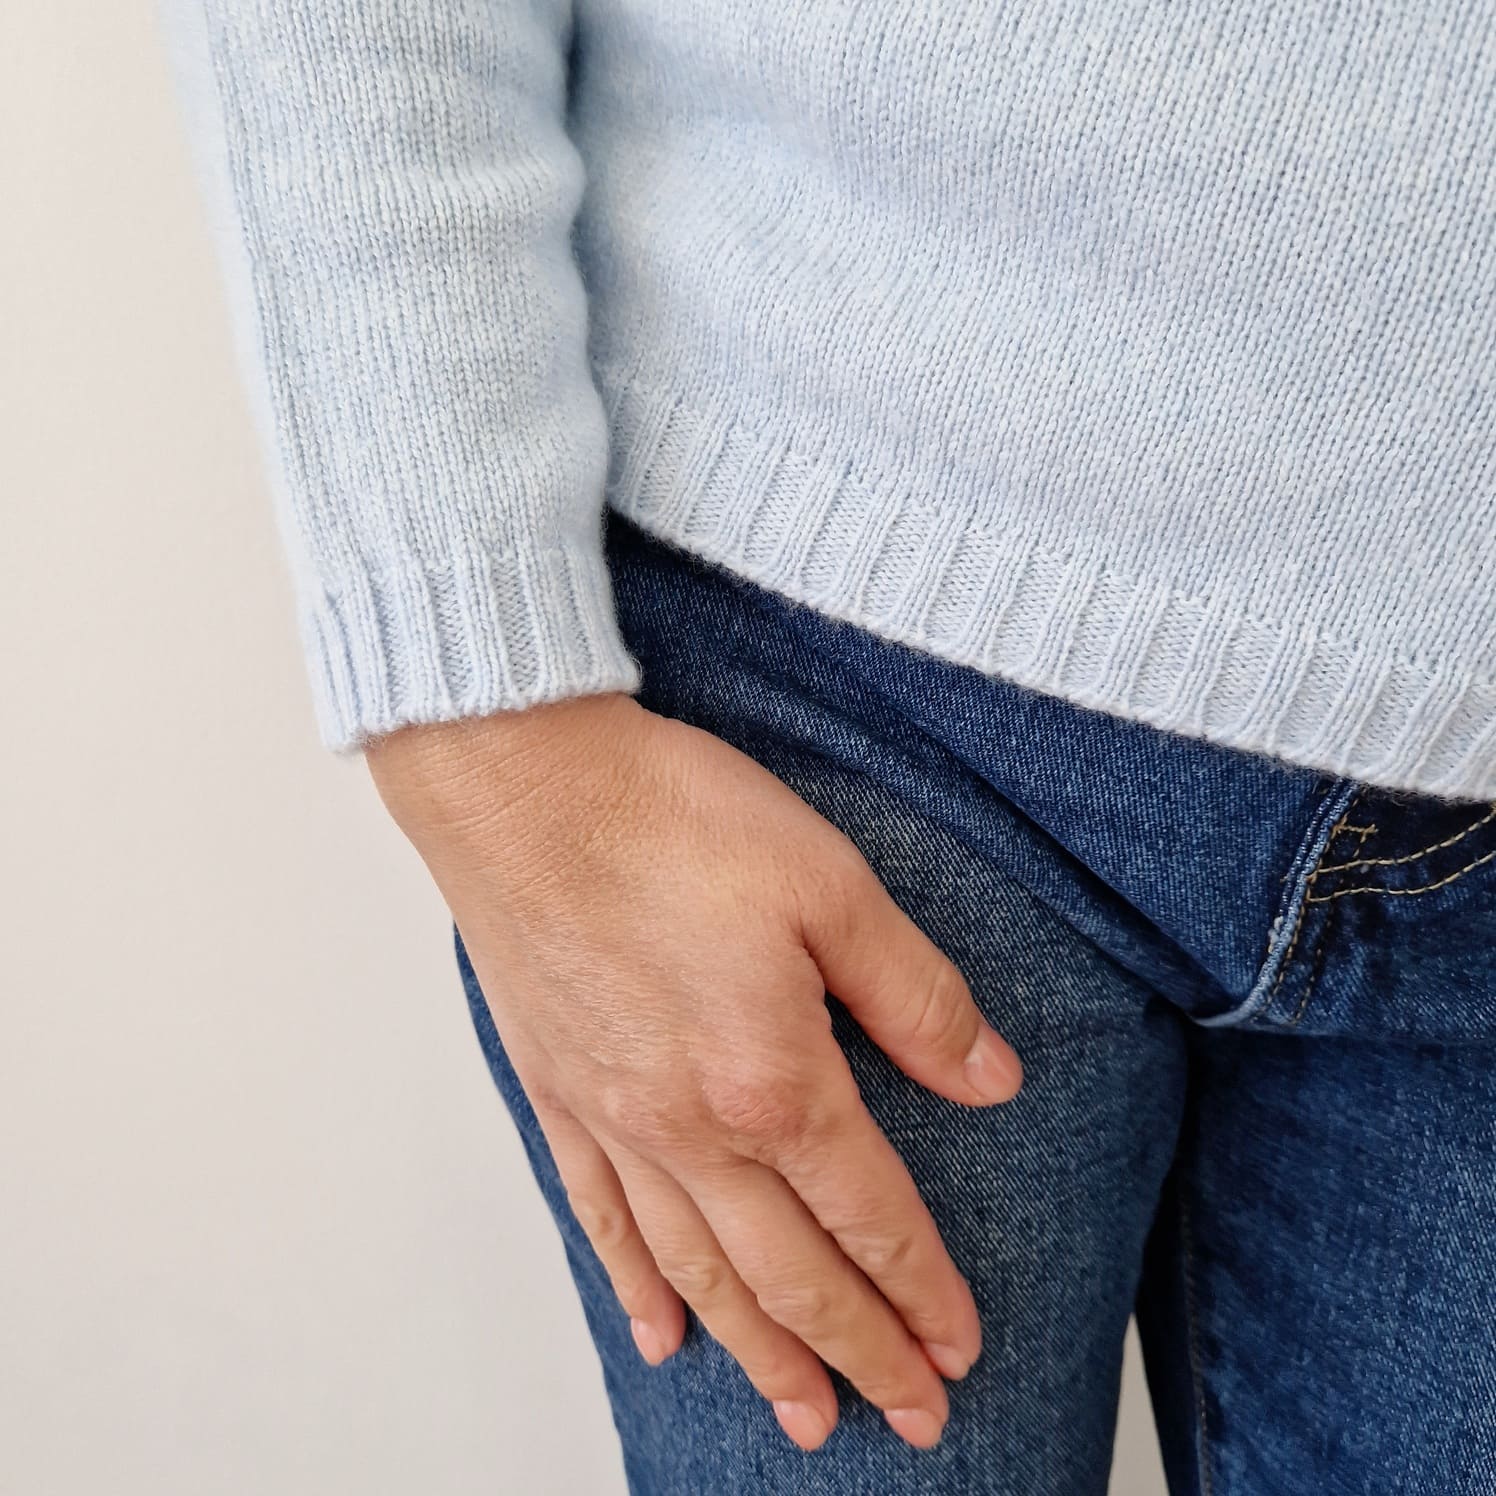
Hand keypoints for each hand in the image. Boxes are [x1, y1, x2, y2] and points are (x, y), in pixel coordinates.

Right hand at [366, 693, 1022, 1452]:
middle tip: (910, 1420)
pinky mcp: (559, 1095)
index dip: (923, 1291)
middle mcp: (690, 1128)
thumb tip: (991, 1078)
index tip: (958, 1349)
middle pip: (791, 1275)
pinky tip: (658, 1336)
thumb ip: (915, 995)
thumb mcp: (830, 884)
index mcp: (773, 1080)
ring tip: (805, 1417)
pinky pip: (600, 1222)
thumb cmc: (670, 818)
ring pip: (699, 1274)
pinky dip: (636, 1289)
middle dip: (861, 1353)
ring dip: (759, 1355)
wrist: (523, 783)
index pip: (870, 1216)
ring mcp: (615, 1122)